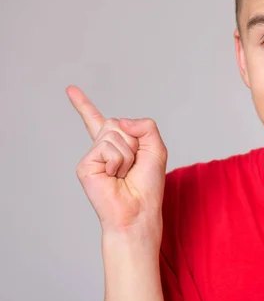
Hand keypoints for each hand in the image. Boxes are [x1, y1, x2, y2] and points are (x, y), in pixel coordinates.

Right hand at [67, 85, 167, 239]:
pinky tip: (114, 177)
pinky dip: (118, 161)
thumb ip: (145, 126)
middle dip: (134, 141)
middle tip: (133, 165)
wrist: (139, 211)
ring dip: (128, 154)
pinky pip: (108, 148)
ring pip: (114, 134)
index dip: (84, 105)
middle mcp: (101, 148)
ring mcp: (92, 156)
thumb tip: (120, 120)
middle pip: (117, 122)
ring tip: (125, 173)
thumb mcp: (156, 148)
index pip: (97, 120)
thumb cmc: (148, 184)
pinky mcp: (85, 165)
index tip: (70, 89)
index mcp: (117, 144)